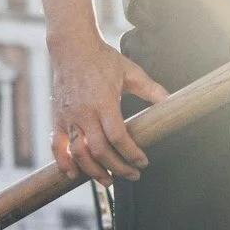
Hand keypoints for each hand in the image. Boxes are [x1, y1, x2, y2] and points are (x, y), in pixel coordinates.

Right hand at [49, 32, 166, 184]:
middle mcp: (85, 112)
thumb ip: (151, 89)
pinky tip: (74, 175)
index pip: (118, 136)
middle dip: (117, 168)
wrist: (72, 48)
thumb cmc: (103, 59)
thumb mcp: (130, 72)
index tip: (143, 162)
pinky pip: (57, 146)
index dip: (131, 153)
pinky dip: (64, 163)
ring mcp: (69, 117)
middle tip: (132, 175)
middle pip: (100, 150)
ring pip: (79, 153)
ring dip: (93, 171)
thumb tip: (172, 101)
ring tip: (108, 181)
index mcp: (104, 101)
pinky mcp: (58, 119)